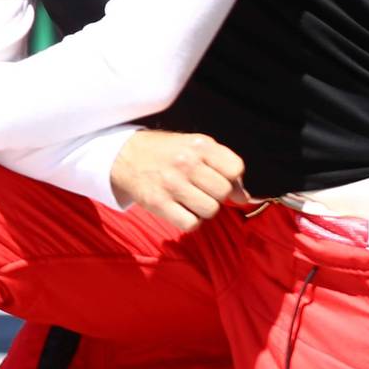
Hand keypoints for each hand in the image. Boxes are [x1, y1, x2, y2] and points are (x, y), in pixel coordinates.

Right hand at [110, 129, 247, 233]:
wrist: (123, 155)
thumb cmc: (166, 152)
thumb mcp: (195, 147)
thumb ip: (223, 166)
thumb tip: (245, 197)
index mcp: (199, 145)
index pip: (235, 168)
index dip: (231, 177)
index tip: (217, 176)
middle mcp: (186, 163)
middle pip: (223, 192)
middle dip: (216, 195)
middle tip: (201, 189)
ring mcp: (171, 184)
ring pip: (210, 210)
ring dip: (204, 209)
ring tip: (191, 200)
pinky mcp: (157, 203)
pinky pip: (191, 224)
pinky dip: (190, 221)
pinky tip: (181, 210)